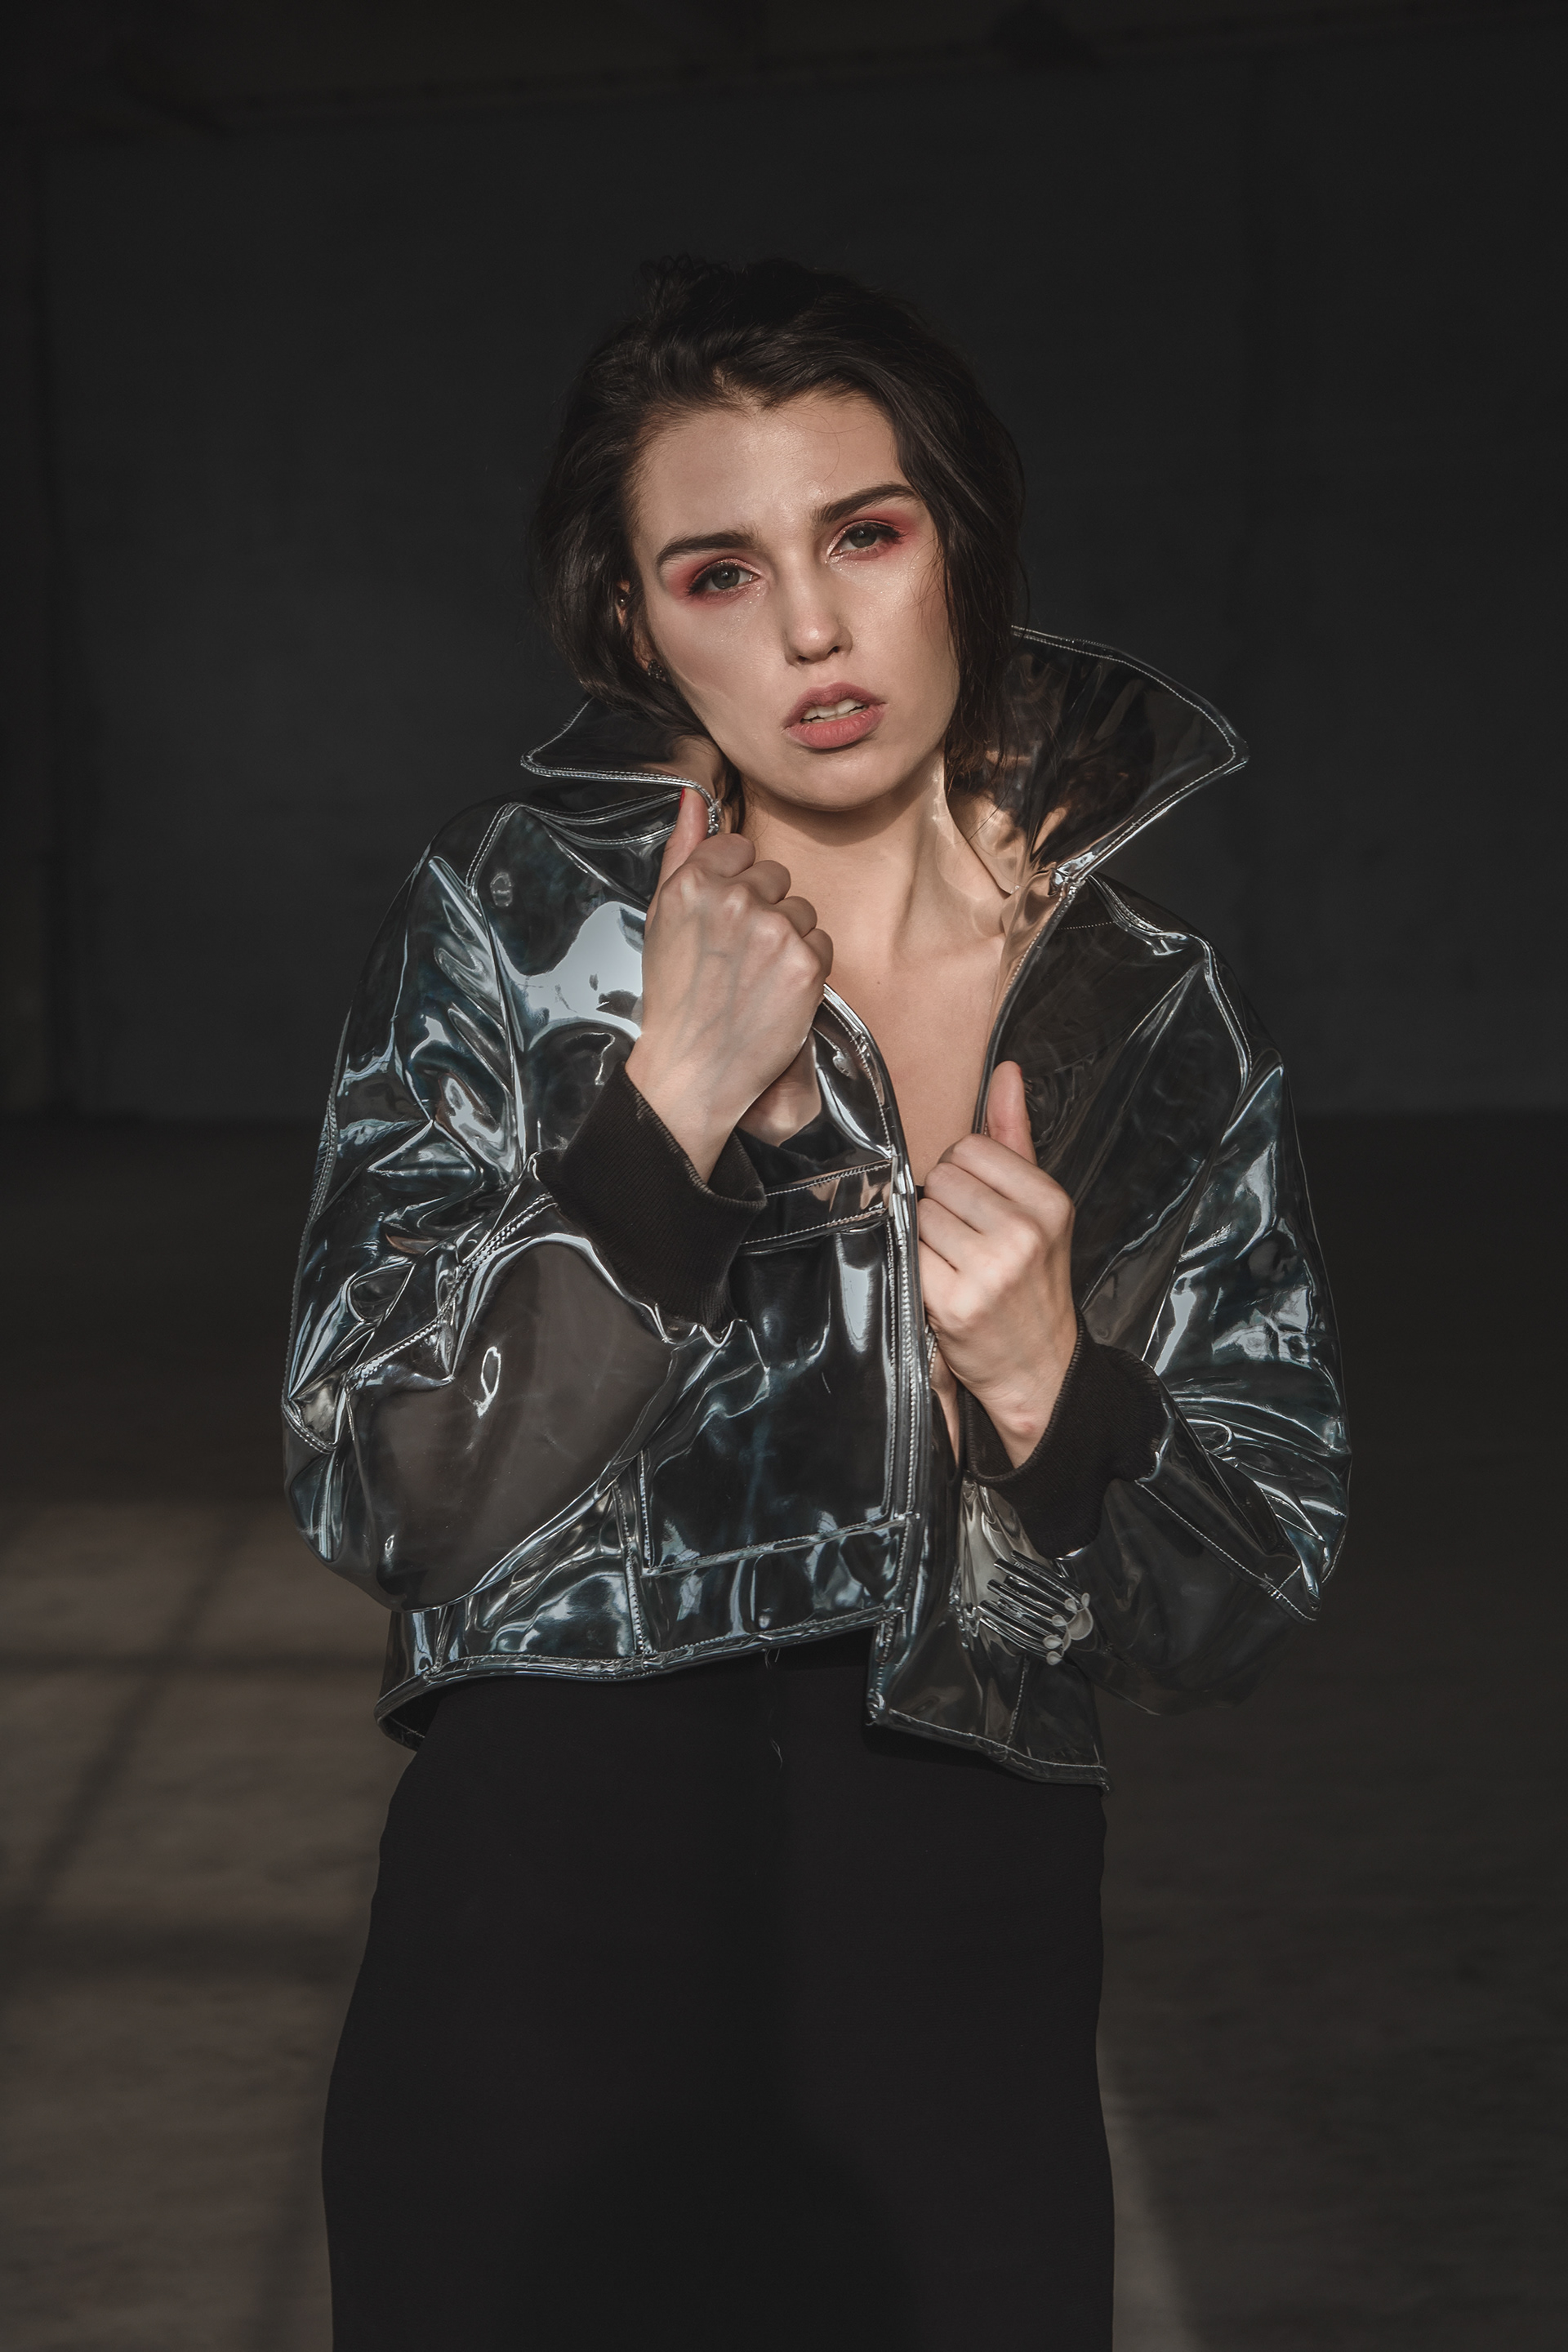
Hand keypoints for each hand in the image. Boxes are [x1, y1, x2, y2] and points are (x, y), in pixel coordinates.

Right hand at [626, 788, 833, 1179]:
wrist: (693, 1070)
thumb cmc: (675, 998)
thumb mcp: (661, 918)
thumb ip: (680, 851)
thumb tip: (692, 797)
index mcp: (693, 882)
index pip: (740, 847)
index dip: (735, 885)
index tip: (722, 921)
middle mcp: (734, 899)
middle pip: (776, 875)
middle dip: (763, 910)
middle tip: (737, 957)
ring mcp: (773, 931)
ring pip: (802, 909)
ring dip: (787, 939)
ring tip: (755, 977)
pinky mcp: (806, 964)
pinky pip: (822, 942)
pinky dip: (806, 968)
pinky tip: (776, 992)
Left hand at [918, 1060, 1077, 1466]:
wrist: (1039, 1368)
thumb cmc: (1032, 1282)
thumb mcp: (1038, 1207)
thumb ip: (1015, 1136)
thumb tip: (1006, 1071)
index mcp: (1049, 1202)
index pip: (970, 1149)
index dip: (965, 1178)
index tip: (981, 1211)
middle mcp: (1024, 1233)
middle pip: (942, 1179)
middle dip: (945, 1207)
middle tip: (967, 1244)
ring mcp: (990, 1269)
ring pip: (921, 1213)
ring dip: (928, 1238)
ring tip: (956, 1265)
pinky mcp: (954, 1302)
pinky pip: (909, 1252)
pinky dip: (917, 1266)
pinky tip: (941, 1285)